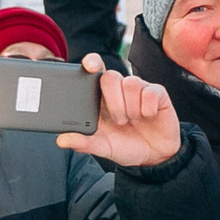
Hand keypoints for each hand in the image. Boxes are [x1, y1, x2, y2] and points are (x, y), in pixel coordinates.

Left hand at [56, 52, 183, 165]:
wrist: (154, 157)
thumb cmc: (126, 146)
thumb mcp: (102, 147)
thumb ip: (83, 143)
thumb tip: (61, 140)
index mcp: (102, 97)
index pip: (95, 70)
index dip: (92, 63)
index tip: (89, 67)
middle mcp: (120, 89)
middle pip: (110, 76)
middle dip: (114, 102)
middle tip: (119, 121)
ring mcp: (139, 89)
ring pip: (131, 84)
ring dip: (131, 109)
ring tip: (134, 121)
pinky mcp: (158, 93)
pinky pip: (150, 93)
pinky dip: (147, 110)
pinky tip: (148, 117)